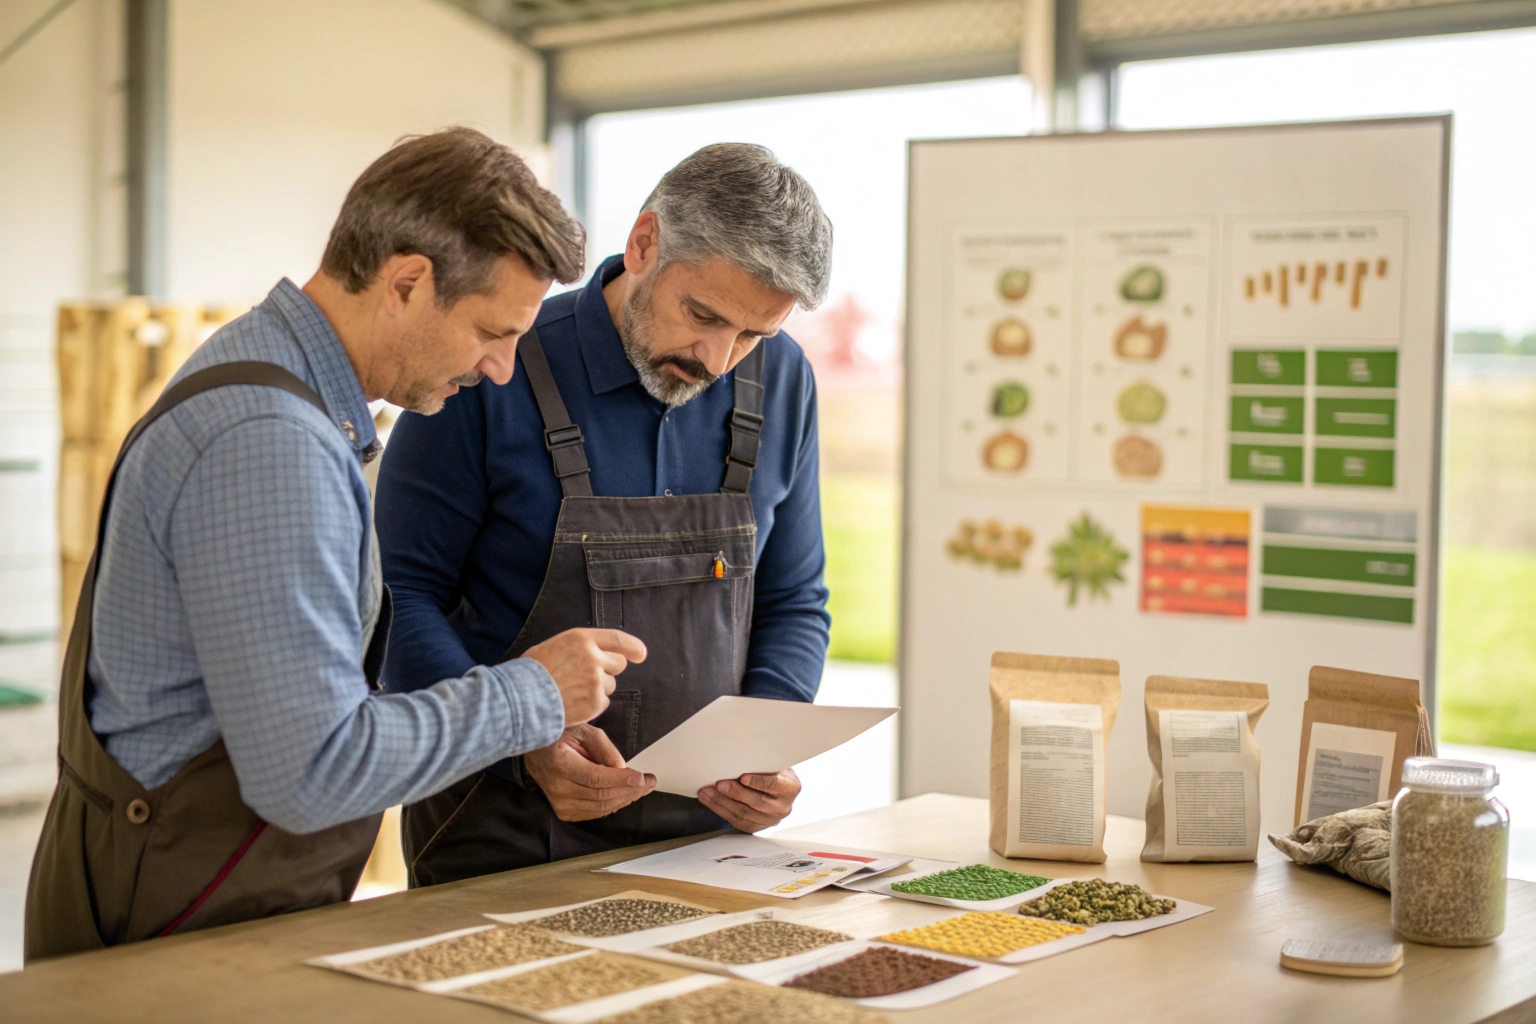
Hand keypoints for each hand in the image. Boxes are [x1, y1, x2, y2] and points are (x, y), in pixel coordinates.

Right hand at [523, 628, 646, 725]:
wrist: (520, 698)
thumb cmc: (530, 672)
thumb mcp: (554, 646)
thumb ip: (579, 649)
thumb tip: (597, 655)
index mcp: (582, 639)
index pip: (617, 639)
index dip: (632, 647)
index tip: (640, 654)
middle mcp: (593, 657)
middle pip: (618, 664)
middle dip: (608, 671)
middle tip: (587, 678)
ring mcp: (596, 681)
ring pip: (609, 686)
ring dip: (597, 689)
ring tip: (572, 692)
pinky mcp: (595, 702)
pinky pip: (603, 703)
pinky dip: (592, 705)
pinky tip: (573, 704)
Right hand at [524, 723, 655, 821]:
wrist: (536, 751)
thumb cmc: (561, 736)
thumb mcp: (583, 730)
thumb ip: (604, 749)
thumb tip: (622, 769)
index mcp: (559, 764)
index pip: (596, 778)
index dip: (622, 780)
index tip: (643, 778)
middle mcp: (557, 788)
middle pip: (601, 796)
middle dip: (630, 790)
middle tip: (650, 782)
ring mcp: (558, 803)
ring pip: (600, 808)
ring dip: (625, 799)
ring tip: (642, 788)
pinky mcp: (563, 811)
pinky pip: (593, 813)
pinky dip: (612, 805)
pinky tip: (625, 796)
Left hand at [698, 769, 800, 832]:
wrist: (778, 788)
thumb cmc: (773, 771)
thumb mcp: (775, 764)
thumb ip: (762, 763)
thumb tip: (737, 757)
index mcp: (790, 788)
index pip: (774, 785)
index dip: (758, 782)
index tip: (743, 777)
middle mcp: (782, 807)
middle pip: (757, 802)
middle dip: (735, 793)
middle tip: (719, 784)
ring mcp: (770, 820)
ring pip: (743, 814)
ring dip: (722, 802)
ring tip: (707, 792)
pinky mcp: (756, 826)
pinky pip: (736, 821)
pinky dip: (720, 810)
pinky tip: (710, 801)